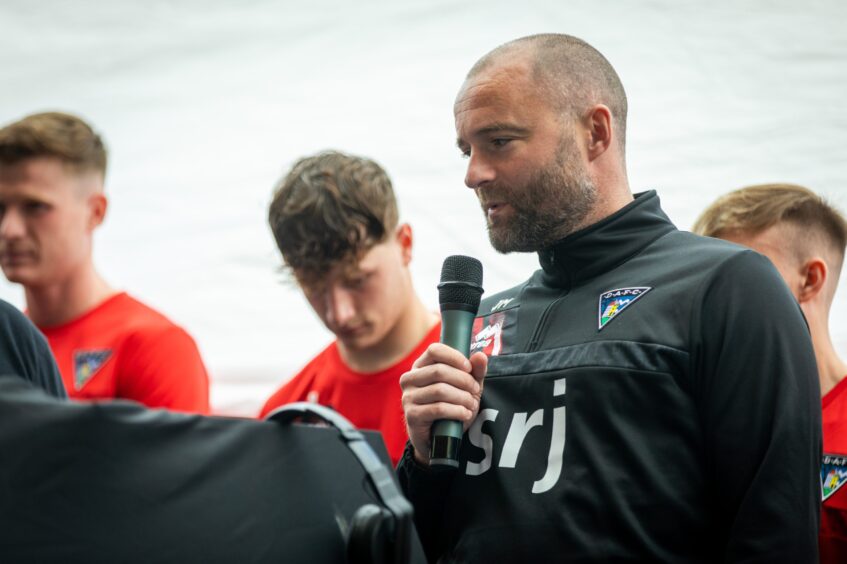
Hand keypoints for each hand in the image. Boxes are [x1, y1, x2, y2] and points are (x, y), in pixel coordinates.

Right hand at [400, 343, 487, 464]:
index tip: (469, 368)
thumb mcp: (466, 387)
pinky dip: (457, 411)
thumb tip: (480, 356)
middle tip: (475, 390)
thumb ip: (474, 371)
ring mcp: (408, 397)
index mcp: (420, 366)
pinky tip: (465, 414)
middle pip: (439, 371)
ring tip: (471, 404)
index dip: (454, 357)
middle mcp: (410, 379)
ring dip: (462, 397)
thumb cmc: (451, 405)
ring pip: (440, 390)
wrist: (440, 437)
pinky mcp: (412, 415)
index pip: (434, 350)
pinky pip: (438, 409)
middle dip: (463, 380)